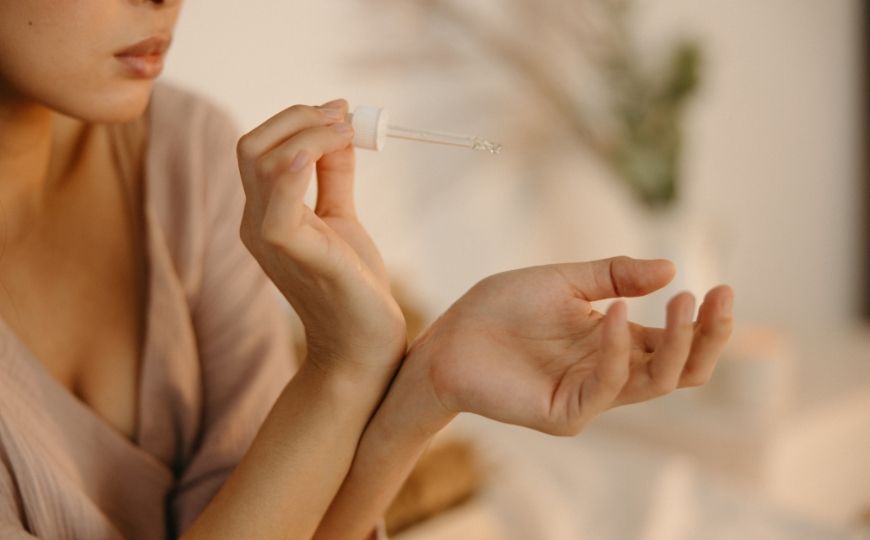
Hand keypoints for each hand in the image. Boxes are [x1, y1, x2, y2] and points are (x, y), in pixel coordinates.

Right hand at [236, 99, 404, 373]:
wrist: (363, 345)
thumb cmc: (353, 285)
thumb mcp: (343, 218)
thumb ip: (334, 177)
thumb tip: (340, 131)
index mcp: (266, 214)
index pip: (260, 148)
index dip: (298, 119)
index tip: (342, 111)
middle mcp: (256, 223)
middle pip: (254, 146)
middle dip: (300, 117)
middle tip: (345, 116)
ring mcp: (270, 240)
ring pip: (263, 163)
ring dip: (310, 134)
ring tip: (348, 130)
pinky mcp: (295, 256)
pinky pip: (279, 209)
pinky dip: (296, 171)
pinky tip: (321, 152)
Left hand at [407, 257, 733, 434]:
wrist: (449, 337)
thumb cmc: (502, 308)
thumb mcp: (565, 280)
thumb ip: (615, 275)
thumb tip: (672, 268)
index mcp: (616, 342)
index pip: (676, 342)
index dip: (706, 322)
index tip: (723, 287)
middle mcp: (610, 372)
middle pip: (681, 370)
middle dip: (707, 338)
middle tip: (717, 298)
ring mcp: (590, 396)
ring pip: (655, 383)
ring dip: (676, 343)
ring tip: (683, 302)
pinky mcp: (565, 411)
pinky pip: (606, 385)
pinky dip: (617, 350)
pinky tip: (618, 314)